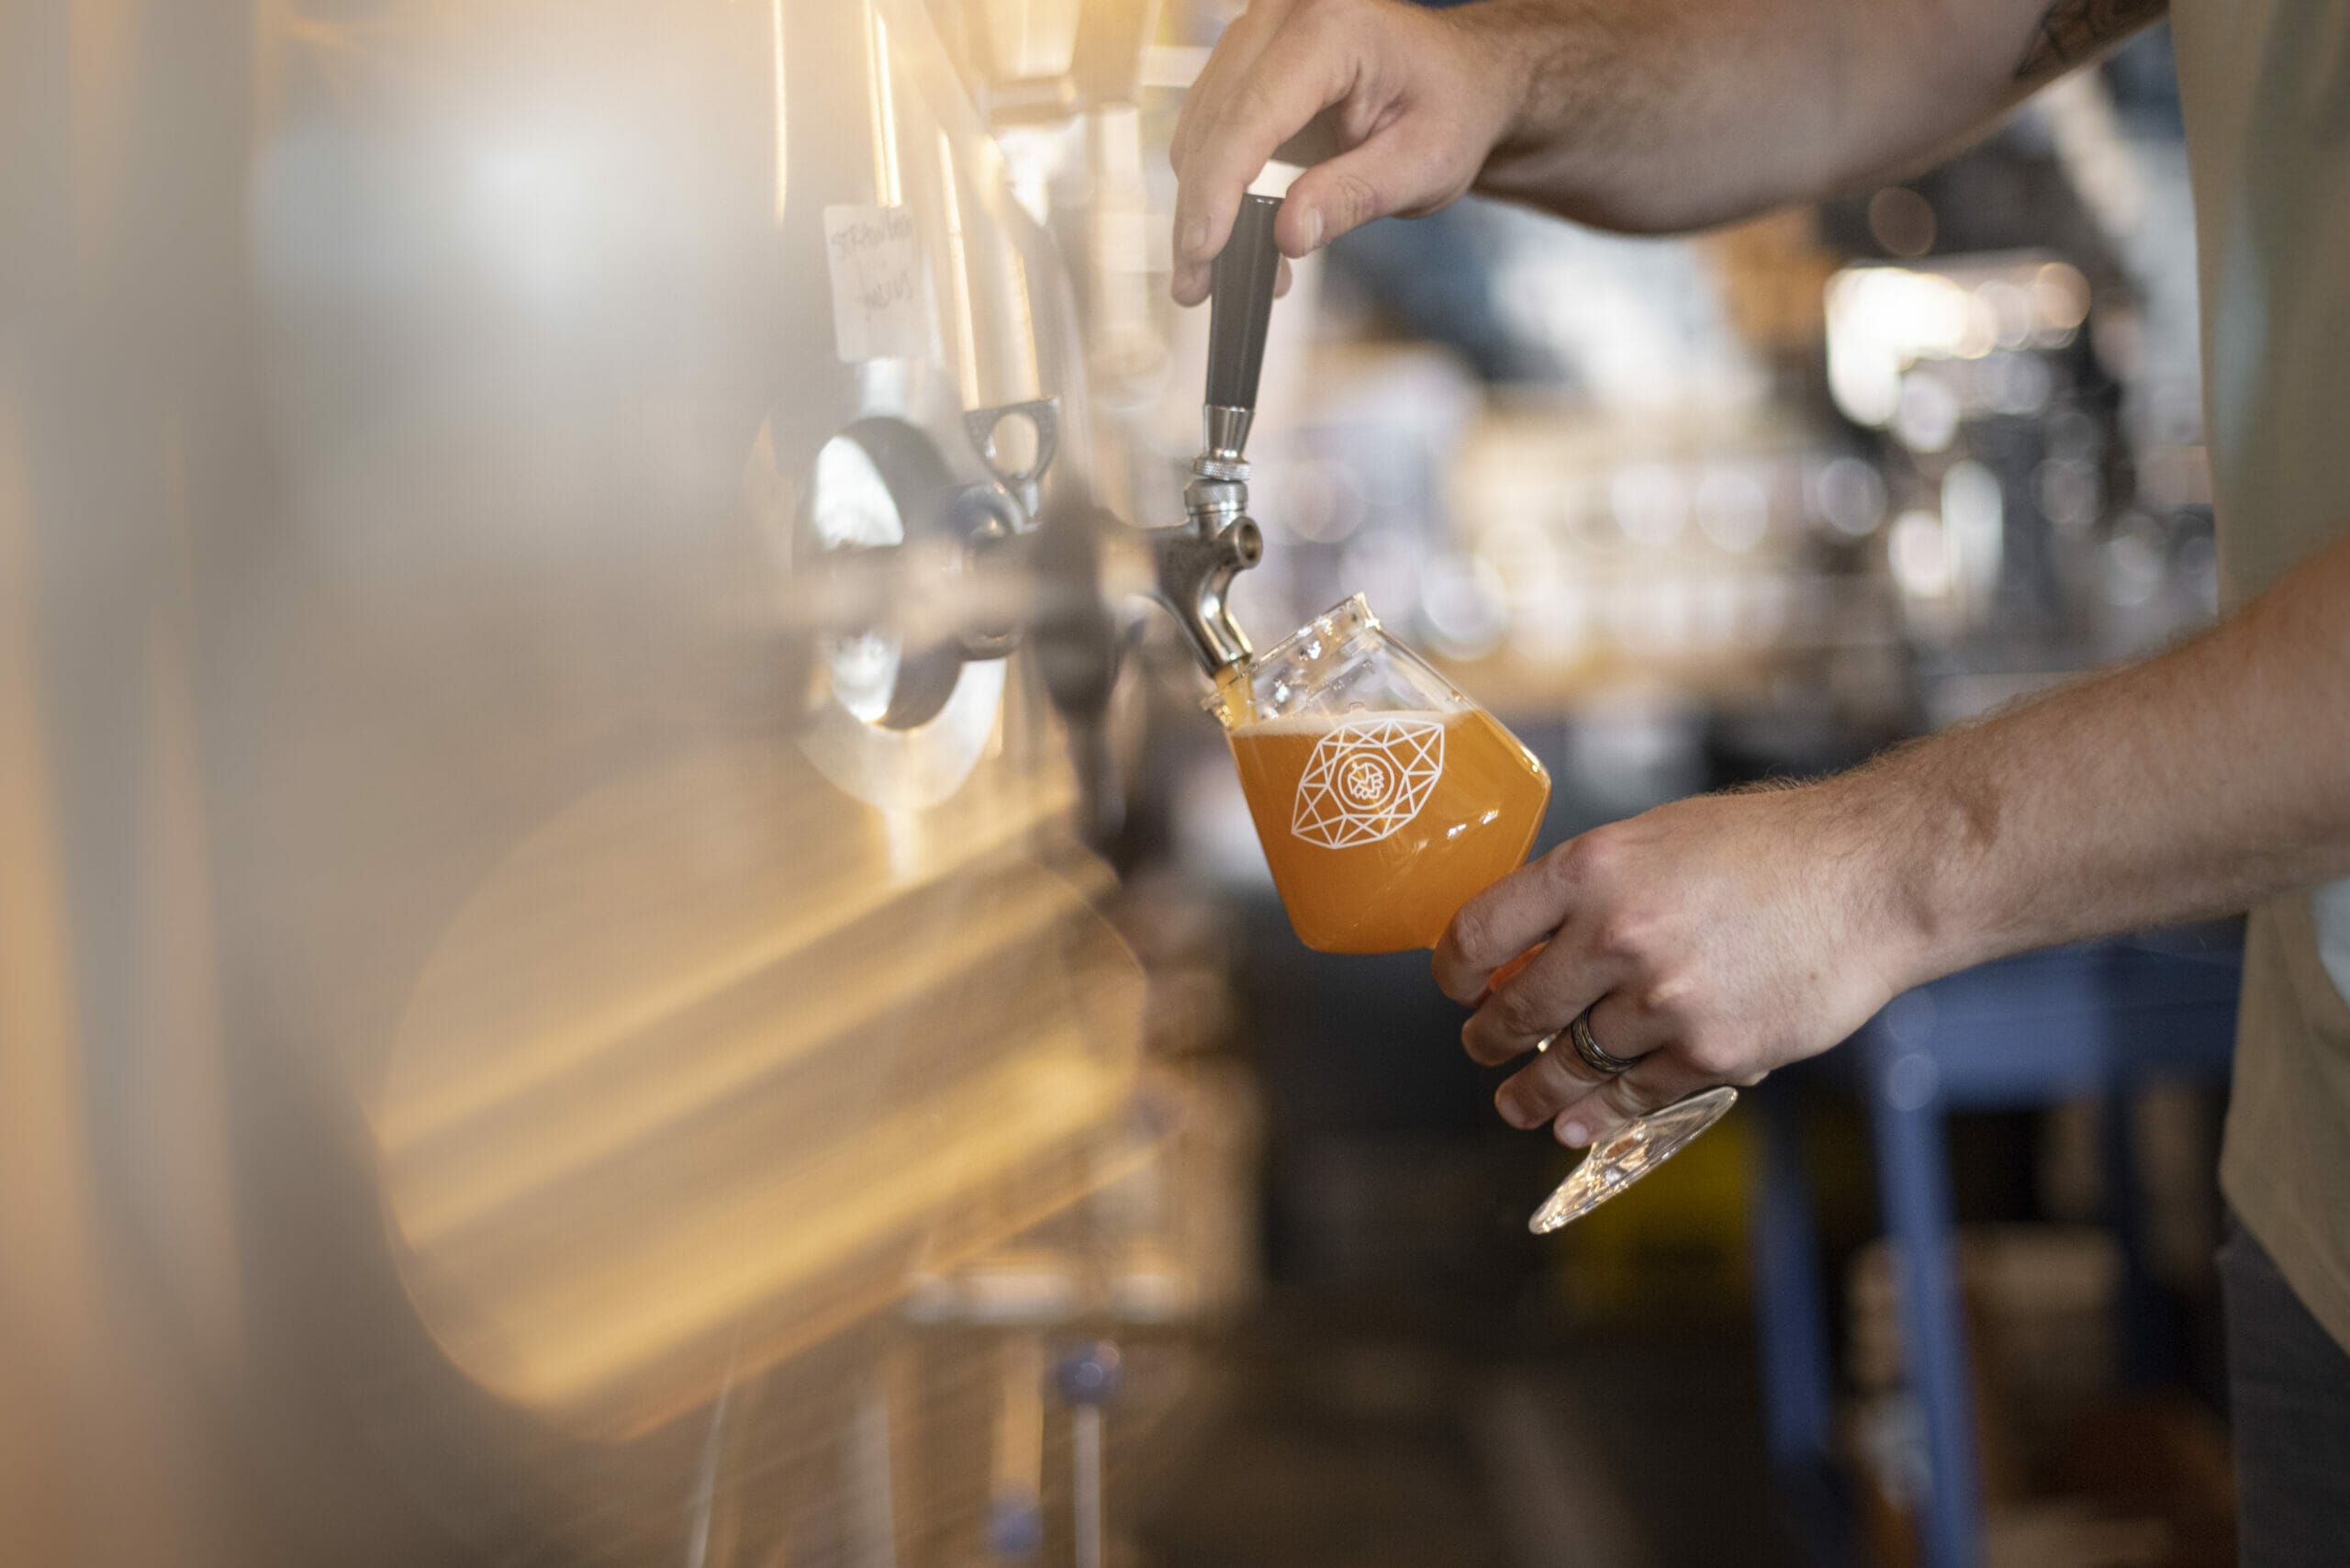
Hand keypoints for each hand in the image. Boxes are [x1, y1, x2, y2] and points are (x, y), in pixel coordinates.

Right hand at [1169, 0, 1528, 304]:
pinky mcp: (1247, 57)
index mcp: (1335, 27)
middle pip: (1215, 121)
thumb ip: (1354, 196)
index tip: (1202, 251)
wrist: (1462, 77)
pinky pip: (1210, 122)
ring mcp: (1260, 30)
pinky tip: (1235, 229)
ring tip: (1221, 268)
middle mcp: (1285, 14)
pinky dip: (1215, 180)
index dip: (1219, 188)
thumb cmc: (1454, 109)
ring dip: (1201, 200)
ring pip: (1201, 125)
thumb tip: (1288, 234)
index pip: (1253, 114)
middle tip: (1198, 283)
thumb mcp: (1422, 165)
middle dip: (1199, 209)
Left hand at [1432, 782, 1923, 1147]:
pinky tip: (1577, 1124)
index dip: (1455, 968)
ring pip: (1571, 1064)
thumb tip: (1531, 946)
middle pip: (1518, 1009)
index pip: (1481, 930)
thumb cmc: (1767, 848)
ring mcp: (1663, 1001)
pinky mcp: (1711, 1052)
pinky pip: (1633, 1096)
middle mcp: (1616, 935)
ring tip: (1518, 1102)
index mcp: (1591, 869)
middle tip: (1481, 1046)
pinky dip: (1599, 1115)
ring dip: (1534, 1090)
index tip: (1456, 985)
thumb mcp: (1655, 839)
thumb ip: (1589, 890)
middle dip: (1488, 1037)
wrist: (1871, 878)